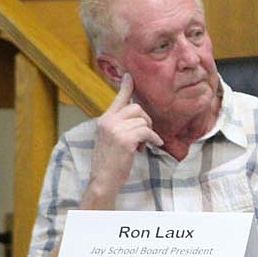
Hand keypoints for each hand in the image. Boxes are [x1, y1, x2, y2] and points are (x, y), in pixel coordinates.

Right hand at [83, 73, 163, 207]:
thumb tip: (138, 117)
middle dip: (146, 119)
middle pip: (137, 108)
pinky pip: (147, 131)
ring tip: (142, 144)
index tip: (130, 76)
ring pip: (143, 120)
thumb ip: (120, 125)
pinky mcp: (124, 139)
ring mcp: (115, 129)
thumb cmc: (111, 162)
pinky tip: (154, 145)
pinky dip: (153, 138)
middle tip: (146, 134)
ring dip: (149, 132)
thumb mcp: (112, 138)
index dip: (126, 87)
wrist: (103, 180)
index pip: (118, 99)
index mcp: (104, 120)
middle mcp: (108, 121)